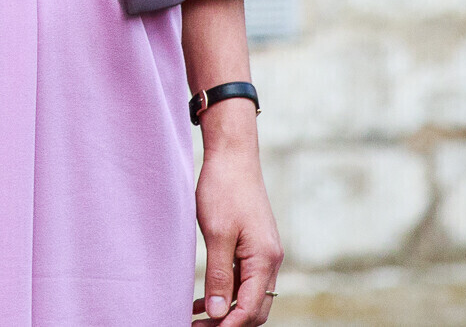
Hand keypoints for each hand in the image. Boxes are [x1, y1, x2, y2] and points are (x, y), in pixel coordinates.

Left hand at [194, 115, 281, 324]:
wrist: (233, 156)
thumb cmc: (224, 189)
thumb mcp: (217, 233)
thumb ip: (219, 274)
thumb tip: (219, 312)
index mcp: (265, 259)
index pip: (251, 308)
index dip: (228, 325)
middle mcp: (270, 260)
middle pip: (254, 308)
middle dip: (228, 322)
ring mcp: (264, 254)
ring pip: (249, 296)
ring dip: (226, 310)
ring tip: (196, 319)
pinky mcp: (253, 246)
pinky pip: (244, 280)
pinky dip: (227, 293)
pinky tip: (203, 299)